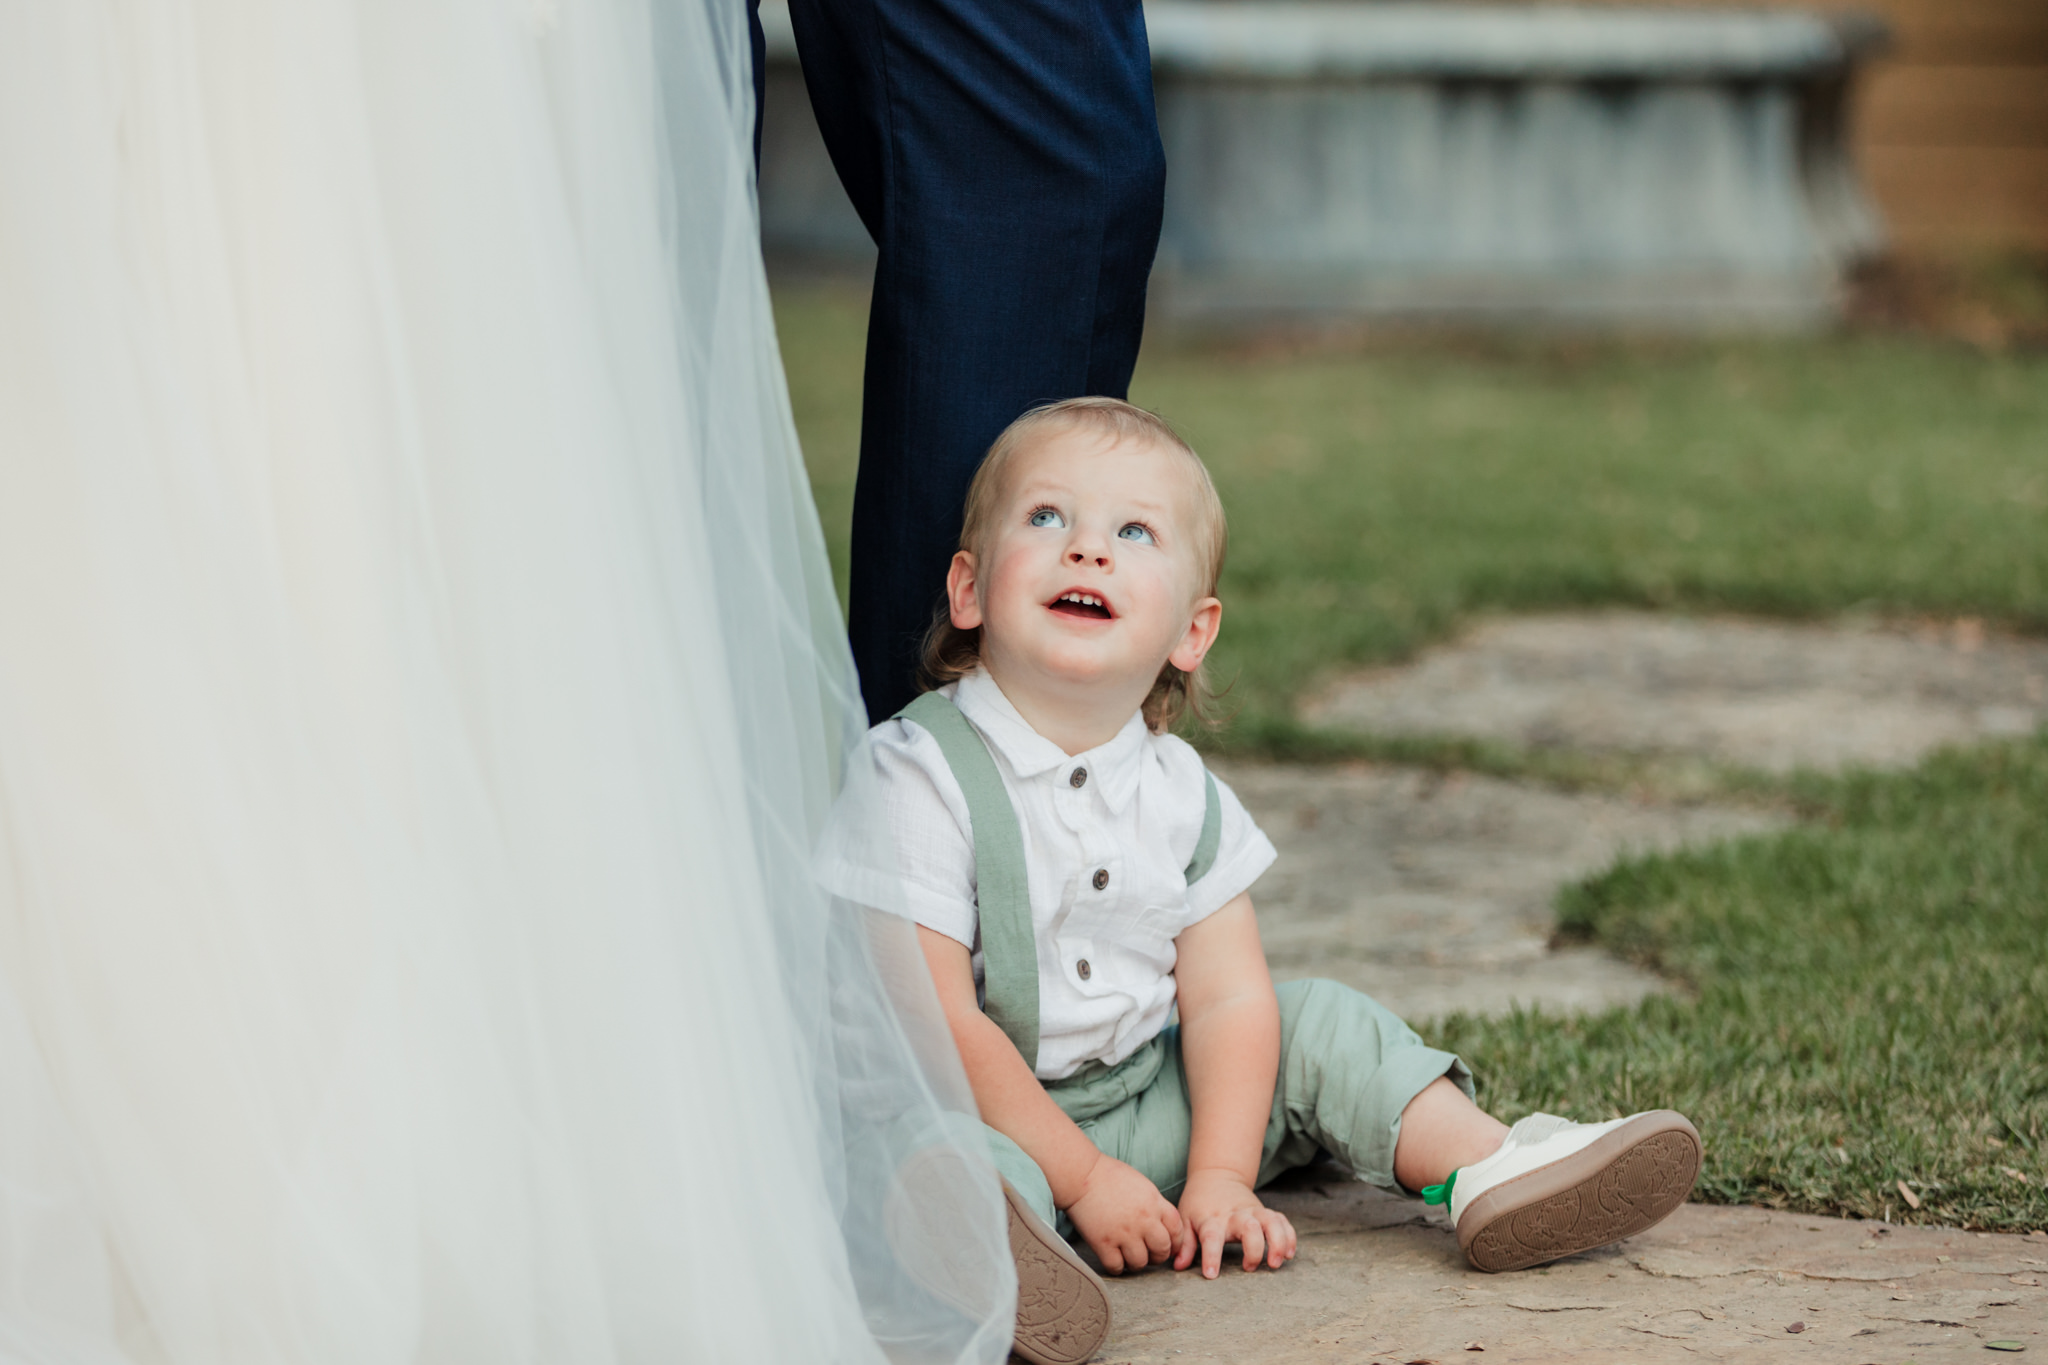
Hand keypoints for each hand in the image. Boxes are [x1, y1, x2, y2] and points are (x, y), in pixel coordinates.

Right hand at [1065, 1153, 1184, 1273]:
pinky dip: (1116, 1267)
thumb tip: (1161, 1225)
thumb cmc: (1109, 1175)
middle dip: (1158, 1256)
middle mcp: (1144, 1220)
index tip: (1169, 1246)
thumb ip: (1154, 1204)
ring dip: (1136, 1263)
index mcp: (1154, 1202)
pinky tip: (1113, 1258)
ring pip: (1140, 1263)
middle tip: (1149, 1254)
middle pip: (1162, 1250)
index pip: (1177, 1230)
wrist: (1081, 1174)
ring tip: (1129, 1256)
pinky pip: (1117, 1267)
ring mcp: (1124, 1233)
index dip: (1175, 1242)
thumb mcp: (1142, 1185)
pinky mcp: (1104, 1243)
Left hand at [1174, 1168, 1296, 1277]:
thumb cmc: (1199, 1204)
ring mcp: (1252, 1211)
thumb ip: (1185, 1244)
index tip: (1211, 1274)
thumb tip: (1177, 1267)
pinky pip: (1282, 1221)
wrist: (1217, 1175)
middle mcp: (1234, 1214)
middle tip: (1250, 1268)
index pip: (1210, 1237)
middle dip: (1253, 1249)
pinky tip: (1290, 1254)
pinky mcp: (1265, 1211)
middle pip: (1248, 1227)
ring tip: (1276, 1263)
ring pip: (1271, 1222)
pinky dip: (1289, 1236)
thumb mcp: (1186, 1219)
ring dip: (1277, 1242)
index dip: (1211, 1256)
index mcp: (1211, 1219)